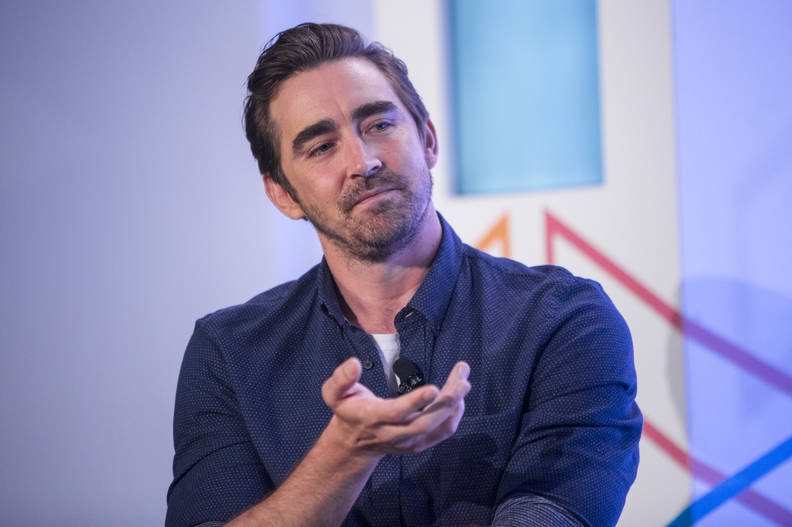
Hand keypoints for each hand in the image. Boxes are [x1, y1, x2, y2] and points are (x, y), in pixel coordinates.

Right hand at [321, 358, 470, 456]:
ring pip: (436, 427)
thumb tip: (353, 363)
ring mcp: (408, 441)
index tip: (433, 387)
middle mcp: (393, 433)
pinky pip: (442, 433)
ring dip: (454, 406)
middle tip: (462, 382)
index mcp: (374, 418)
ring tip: (463, 382)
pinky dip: (454, 416)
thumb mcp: (333, 393)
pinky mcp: (419, 444)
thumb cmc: (348, 410)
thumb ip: (341, 379)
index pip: (397, 412)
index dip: (416, 401)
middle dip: (446, 403)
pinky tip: (460, 397)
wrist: (354, 442)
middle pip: (424, 422)